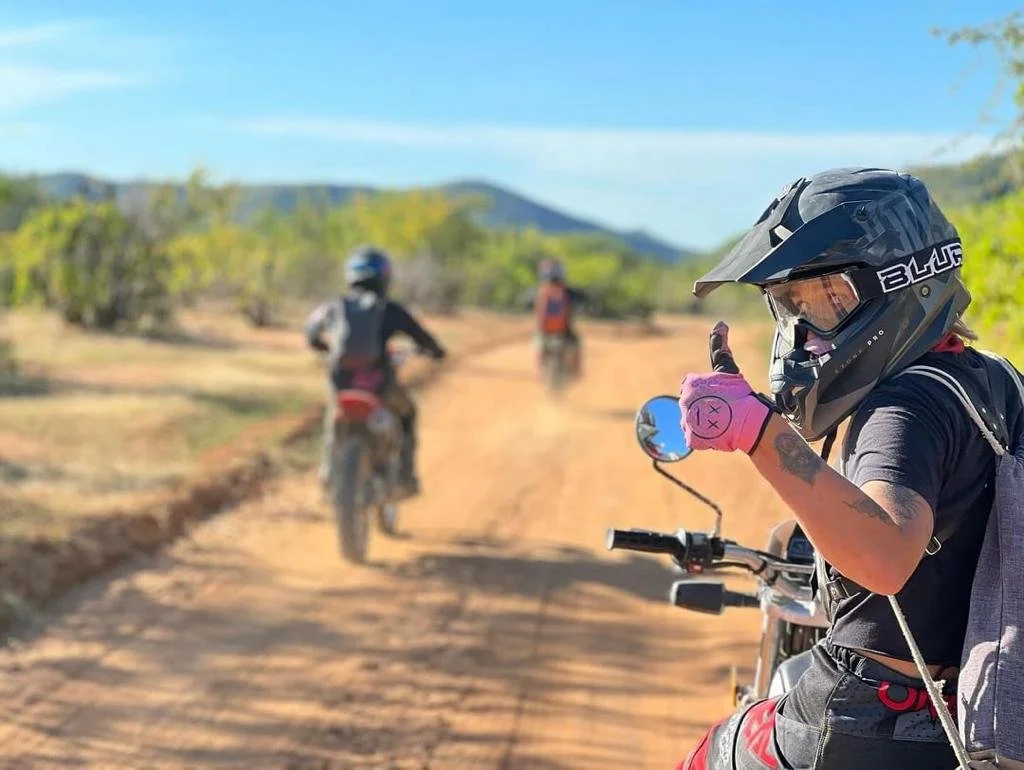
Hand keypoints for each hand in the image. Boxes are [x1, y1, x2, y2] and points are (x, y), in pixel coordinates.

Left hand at [678, 321, 772, 453]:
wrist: (750, 421)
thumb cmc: (741, 394)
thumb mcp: (728, 368)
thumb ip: (720, 347)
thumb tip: (720, 323)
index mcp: (689, 384)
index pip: (692, 388)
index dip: (708, 392)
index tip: (720, 396)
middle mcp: (682, 401)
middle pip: (691, 405)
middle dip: (705, 407)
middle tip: (723, 410)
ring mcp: (685, 420)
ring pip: (693, 422)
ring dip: (705, 423)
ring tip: (722, 422)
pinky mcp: (690, 438)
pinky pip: (694, 438)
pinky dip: (705, 438)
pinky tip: (718, 433)